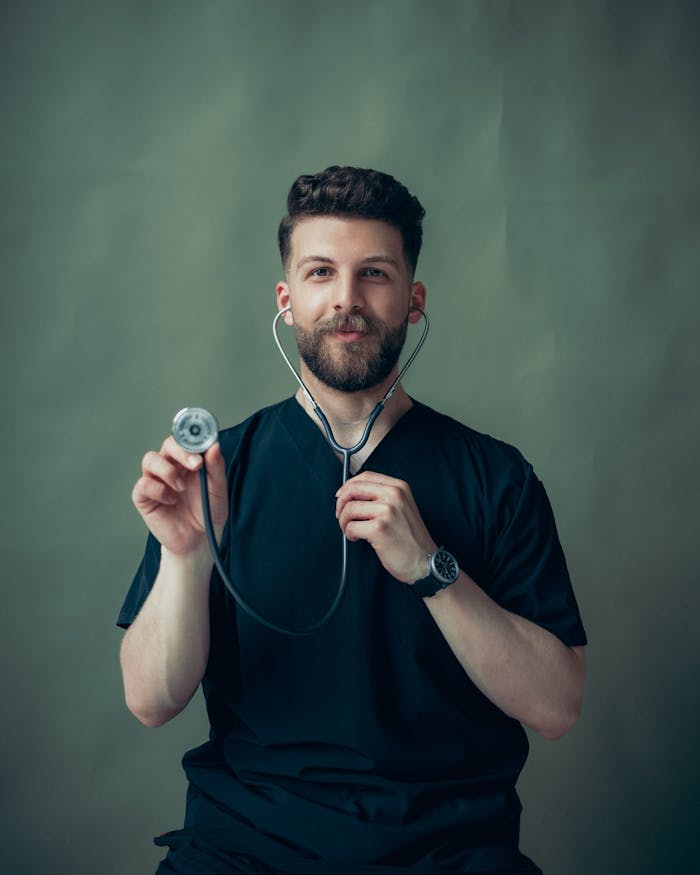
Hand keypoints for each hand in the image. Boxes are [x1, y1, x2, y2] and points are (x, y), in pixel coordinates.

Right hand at [131, 436, 227, 556]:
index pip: (186, 439)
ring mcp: (156, 481)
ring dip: (168, 470)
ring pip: (150, 459)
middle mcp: (171, 466)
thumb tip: (214, 445)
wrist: (199, 541)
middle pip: (168, 444)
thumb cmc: (208, 513)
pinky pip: (143, 484)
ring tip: (181, 488)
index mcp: (189, 461)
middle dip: (181, 451)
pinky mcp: (145, 497)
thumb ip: (216, 467)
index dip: (191, 435)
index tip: (203, 438)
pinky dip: (158, 490)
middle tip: (196, 465)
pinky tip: (171, 500)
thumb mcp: (219, 490)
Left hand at [335, 471, 436, 582]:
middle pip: (353, 489)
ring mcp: (387, 511)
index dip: (348, 486)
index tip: (341, 496)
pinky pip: (351, 527)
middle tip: (342, 516)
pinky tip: (358, 539)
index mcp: (399, 487)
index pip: (365, 476)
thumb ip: (382, 496)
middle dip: (341, 503)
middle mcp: (394, 495)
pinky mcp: (379, 529)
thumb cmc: (410, 538)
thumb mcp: (402, 507)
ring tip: (352, 531)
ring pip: (349, 509)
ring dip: (344, 522)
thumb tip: (351, 492)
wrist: (424, 562)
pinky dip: (349, 534)